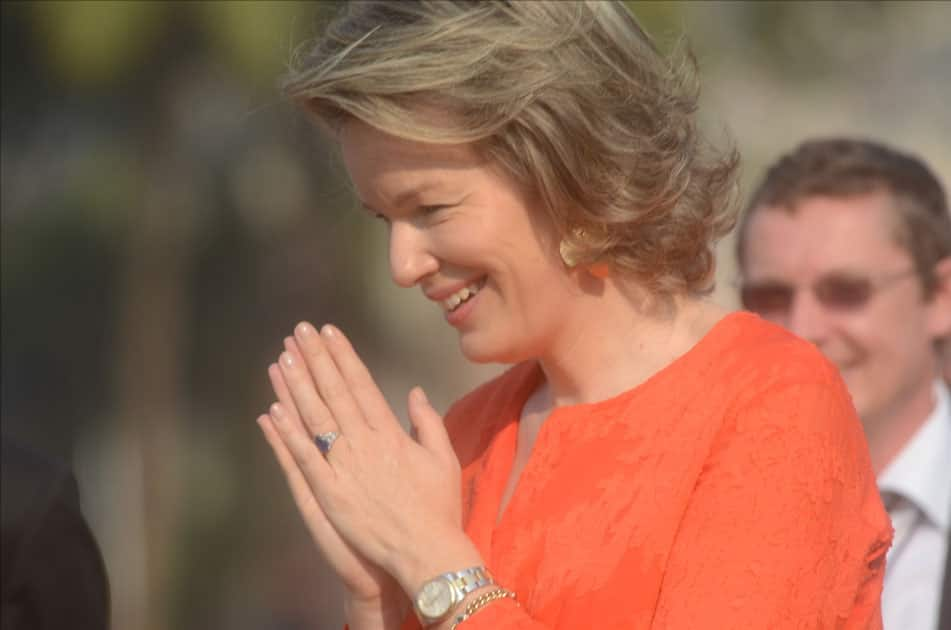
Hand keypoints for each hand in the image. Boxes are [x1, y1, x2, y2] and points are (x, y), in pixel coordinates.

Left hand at [260, 322, 481, 600]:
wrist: (426, 551)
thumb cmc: (438, 507)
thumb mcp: (443, 458)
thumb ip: (427, 421)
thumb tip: (414, 392)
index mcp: (391, 432)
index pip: (361, 383)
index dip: (343, 356)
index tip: (330, 332)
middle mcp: (365, 443)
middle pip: (334, 392)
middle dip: (315, 358)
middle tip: (299, 331)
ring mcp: (344, 467)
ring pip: (314, 417)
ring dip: (297, 385)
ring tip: (282, 358)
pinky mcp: (329, 493)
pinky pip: (304, 457)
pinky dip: (287, 433)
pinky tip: (272, 410)